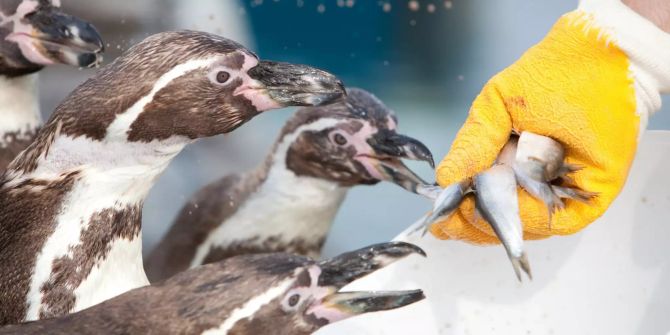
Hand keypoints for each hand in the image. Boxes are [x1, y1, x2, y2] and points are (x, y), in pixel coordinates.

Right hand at [430, 6, 669, 242]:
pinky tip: (513, 198)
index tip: (438, 221)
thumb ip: (471, 144)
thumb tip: (443, 179)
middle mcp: (532, 186)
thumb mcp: (495, 107)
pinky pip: (554, 220)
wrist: (599, 59)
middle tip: (451, 217)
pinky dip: (530, 213)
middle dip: (470, 225)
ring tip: (475, 202)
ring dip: (497, 218)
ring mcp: (559, 195)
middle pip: (497, 225)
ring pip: (522, 228)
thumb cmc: (549, 76)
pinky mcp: (589, 199)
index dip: (457, 219)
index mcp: (506, 168)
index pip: (479, 207)